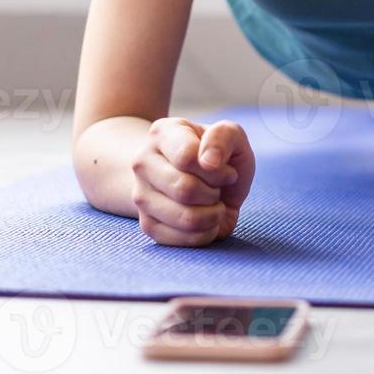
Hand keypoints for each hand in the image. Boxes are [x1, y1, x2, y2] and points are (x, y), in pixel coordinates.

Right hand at [130, 117, 255, 246]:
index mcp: (162, 133)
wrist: (201, 180)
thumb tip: (209, 162)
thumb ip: (224, 136)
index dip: (216, 170)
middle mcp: (143, 162)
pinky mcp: (147, 225)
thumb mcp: (232, 136)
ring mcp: (141, 195)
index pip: (187, 157)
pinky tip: (206, 220)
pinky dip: (205, 234)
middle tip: (218, 188)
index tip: (226, 170)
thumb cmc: (218, 156)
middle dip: (214, 193)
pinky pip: (181, 240)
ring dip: (212, 215)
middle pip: (184, 189)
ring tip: (213, 204)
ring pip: (184, 218)